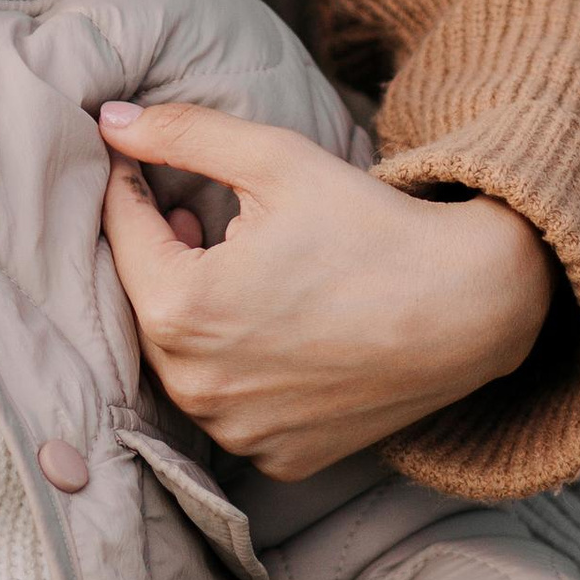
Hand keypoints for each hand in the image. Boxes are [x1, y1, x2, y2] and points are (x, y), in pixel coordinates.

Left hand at [97, 101, 554, 479]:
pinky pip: (231, 408)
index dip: (129, 187)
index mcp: (181, 309)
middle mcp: (197, 386)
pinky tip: (273, 328)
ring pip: (184, 361)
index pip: (122, 234)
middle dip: (161, 255)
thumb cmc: (370, 226)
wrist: (470, 308)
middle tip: (188, 214)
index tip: (137, 162)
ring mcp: (237, 432)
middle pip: (148, 304)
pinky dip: (238, 369)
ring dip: (196, 314)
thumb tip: (110, 120)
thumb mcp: (274, 160)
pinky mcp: (278, 459)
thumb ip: (181, 135)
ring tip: (231, 266)